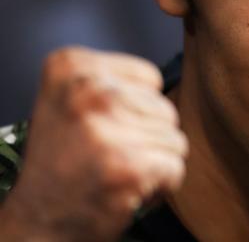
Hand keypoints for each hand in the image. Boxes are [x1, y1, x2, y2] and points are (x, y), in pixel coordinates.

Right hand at [0, 47, 187, 241]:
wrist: (35, 220)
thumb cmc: (62, 158)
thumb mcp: (70, 99)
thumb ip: (114, 81)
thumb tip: (165, 84)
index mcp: (70, 66)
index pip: (150, 77)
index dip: (137, 108)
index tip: (104, 128)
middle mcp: (87, 90)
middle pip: (165, 107)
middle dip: (148, 137)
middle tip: (110, 155)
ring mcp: (107, 129)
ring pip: (174, 137)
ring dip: (155, 162)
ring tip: (117, 171)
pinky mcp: (128, 165)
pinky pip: (176, 167)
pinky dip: (161, 185)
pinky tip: (128, 189)